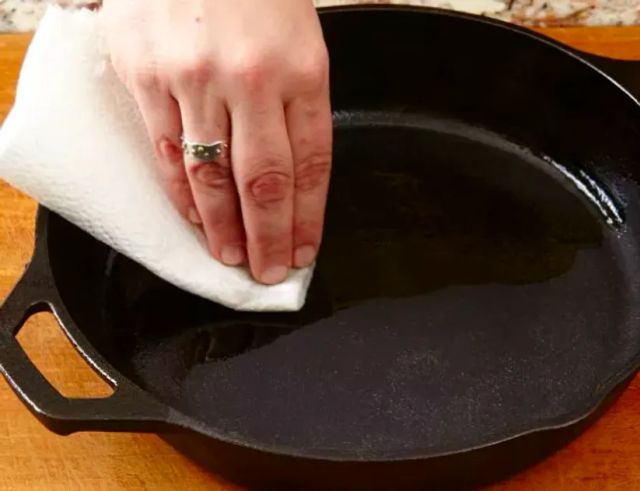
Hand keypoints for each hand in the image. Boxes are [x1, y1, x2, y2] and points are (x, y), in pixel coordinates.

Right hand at [100, 0, 331, 284]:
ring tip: (235, 259)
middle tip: (270, 273)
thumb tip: (291, 177)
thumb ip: (296, 105)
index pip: (311, 164)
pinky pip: (167, 153)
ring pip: (213, 177)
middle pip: (264, 183)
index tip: (306, 251)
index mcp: (302, 70)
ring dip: (224, 229)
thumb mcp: (299, 39)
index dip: (308, 217)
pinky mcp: (146, 75)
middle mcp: (251, 79)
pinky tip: (196, 222)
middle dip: (270, 238)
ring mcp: (195, 79)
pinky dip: (184, 196)